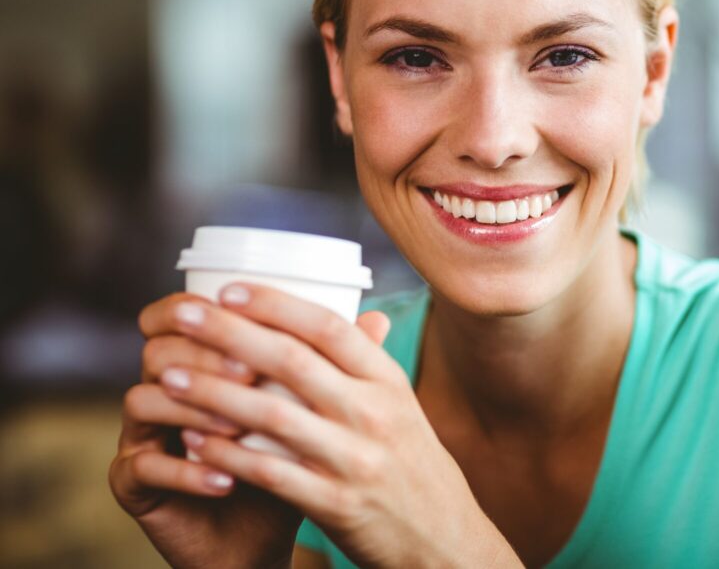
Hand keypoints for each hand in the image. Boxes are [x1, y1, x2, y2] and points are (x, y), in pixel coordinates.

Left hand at [156, 282, 521, 568]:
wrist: (442, 536)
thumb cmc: (412, 463)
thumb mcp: (402, 405)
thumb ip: (372, 362)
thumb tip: (363, 310)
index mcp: (388, 381)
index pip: (329, 327)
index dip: (277, 304)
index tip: (229, 290)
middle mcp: (374, 413)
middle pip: (293, 361)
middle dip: (230, 334)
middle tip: (182, 315)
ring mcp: (355, 459)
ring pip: (273, 415)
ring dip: (213, 393)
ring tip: (168, 377)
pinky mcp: (336, 504)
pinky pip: (270, 473)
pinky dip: (227, 454)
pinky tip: (191, 439)